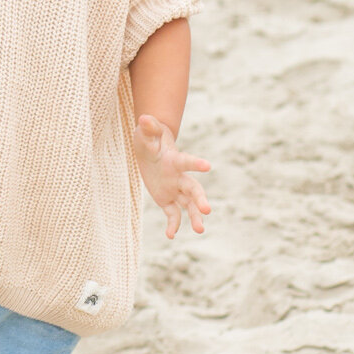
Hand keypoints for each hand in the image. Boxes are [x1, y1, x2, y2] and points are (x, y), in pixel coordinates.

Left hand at [132, 114, 211, 237]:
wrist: (151, 148)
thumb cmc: (150, 138)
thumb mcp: (147, 133)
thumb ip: (149, 128)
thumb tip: (145, 118)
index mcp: (175, 160)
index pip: (187, 162)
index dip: (196, 163)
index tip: (208, 166)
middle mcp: (179, 177)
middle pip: (193, 189)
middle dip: (200, 199)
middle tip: (207, 210)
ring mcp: (175, 189)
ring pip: (188, 205)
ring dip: (194, 216)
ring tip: (200, 230)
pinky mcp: (167, 199)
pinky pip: (173, 214)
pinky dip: (173, 225)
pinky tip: (170, 235)